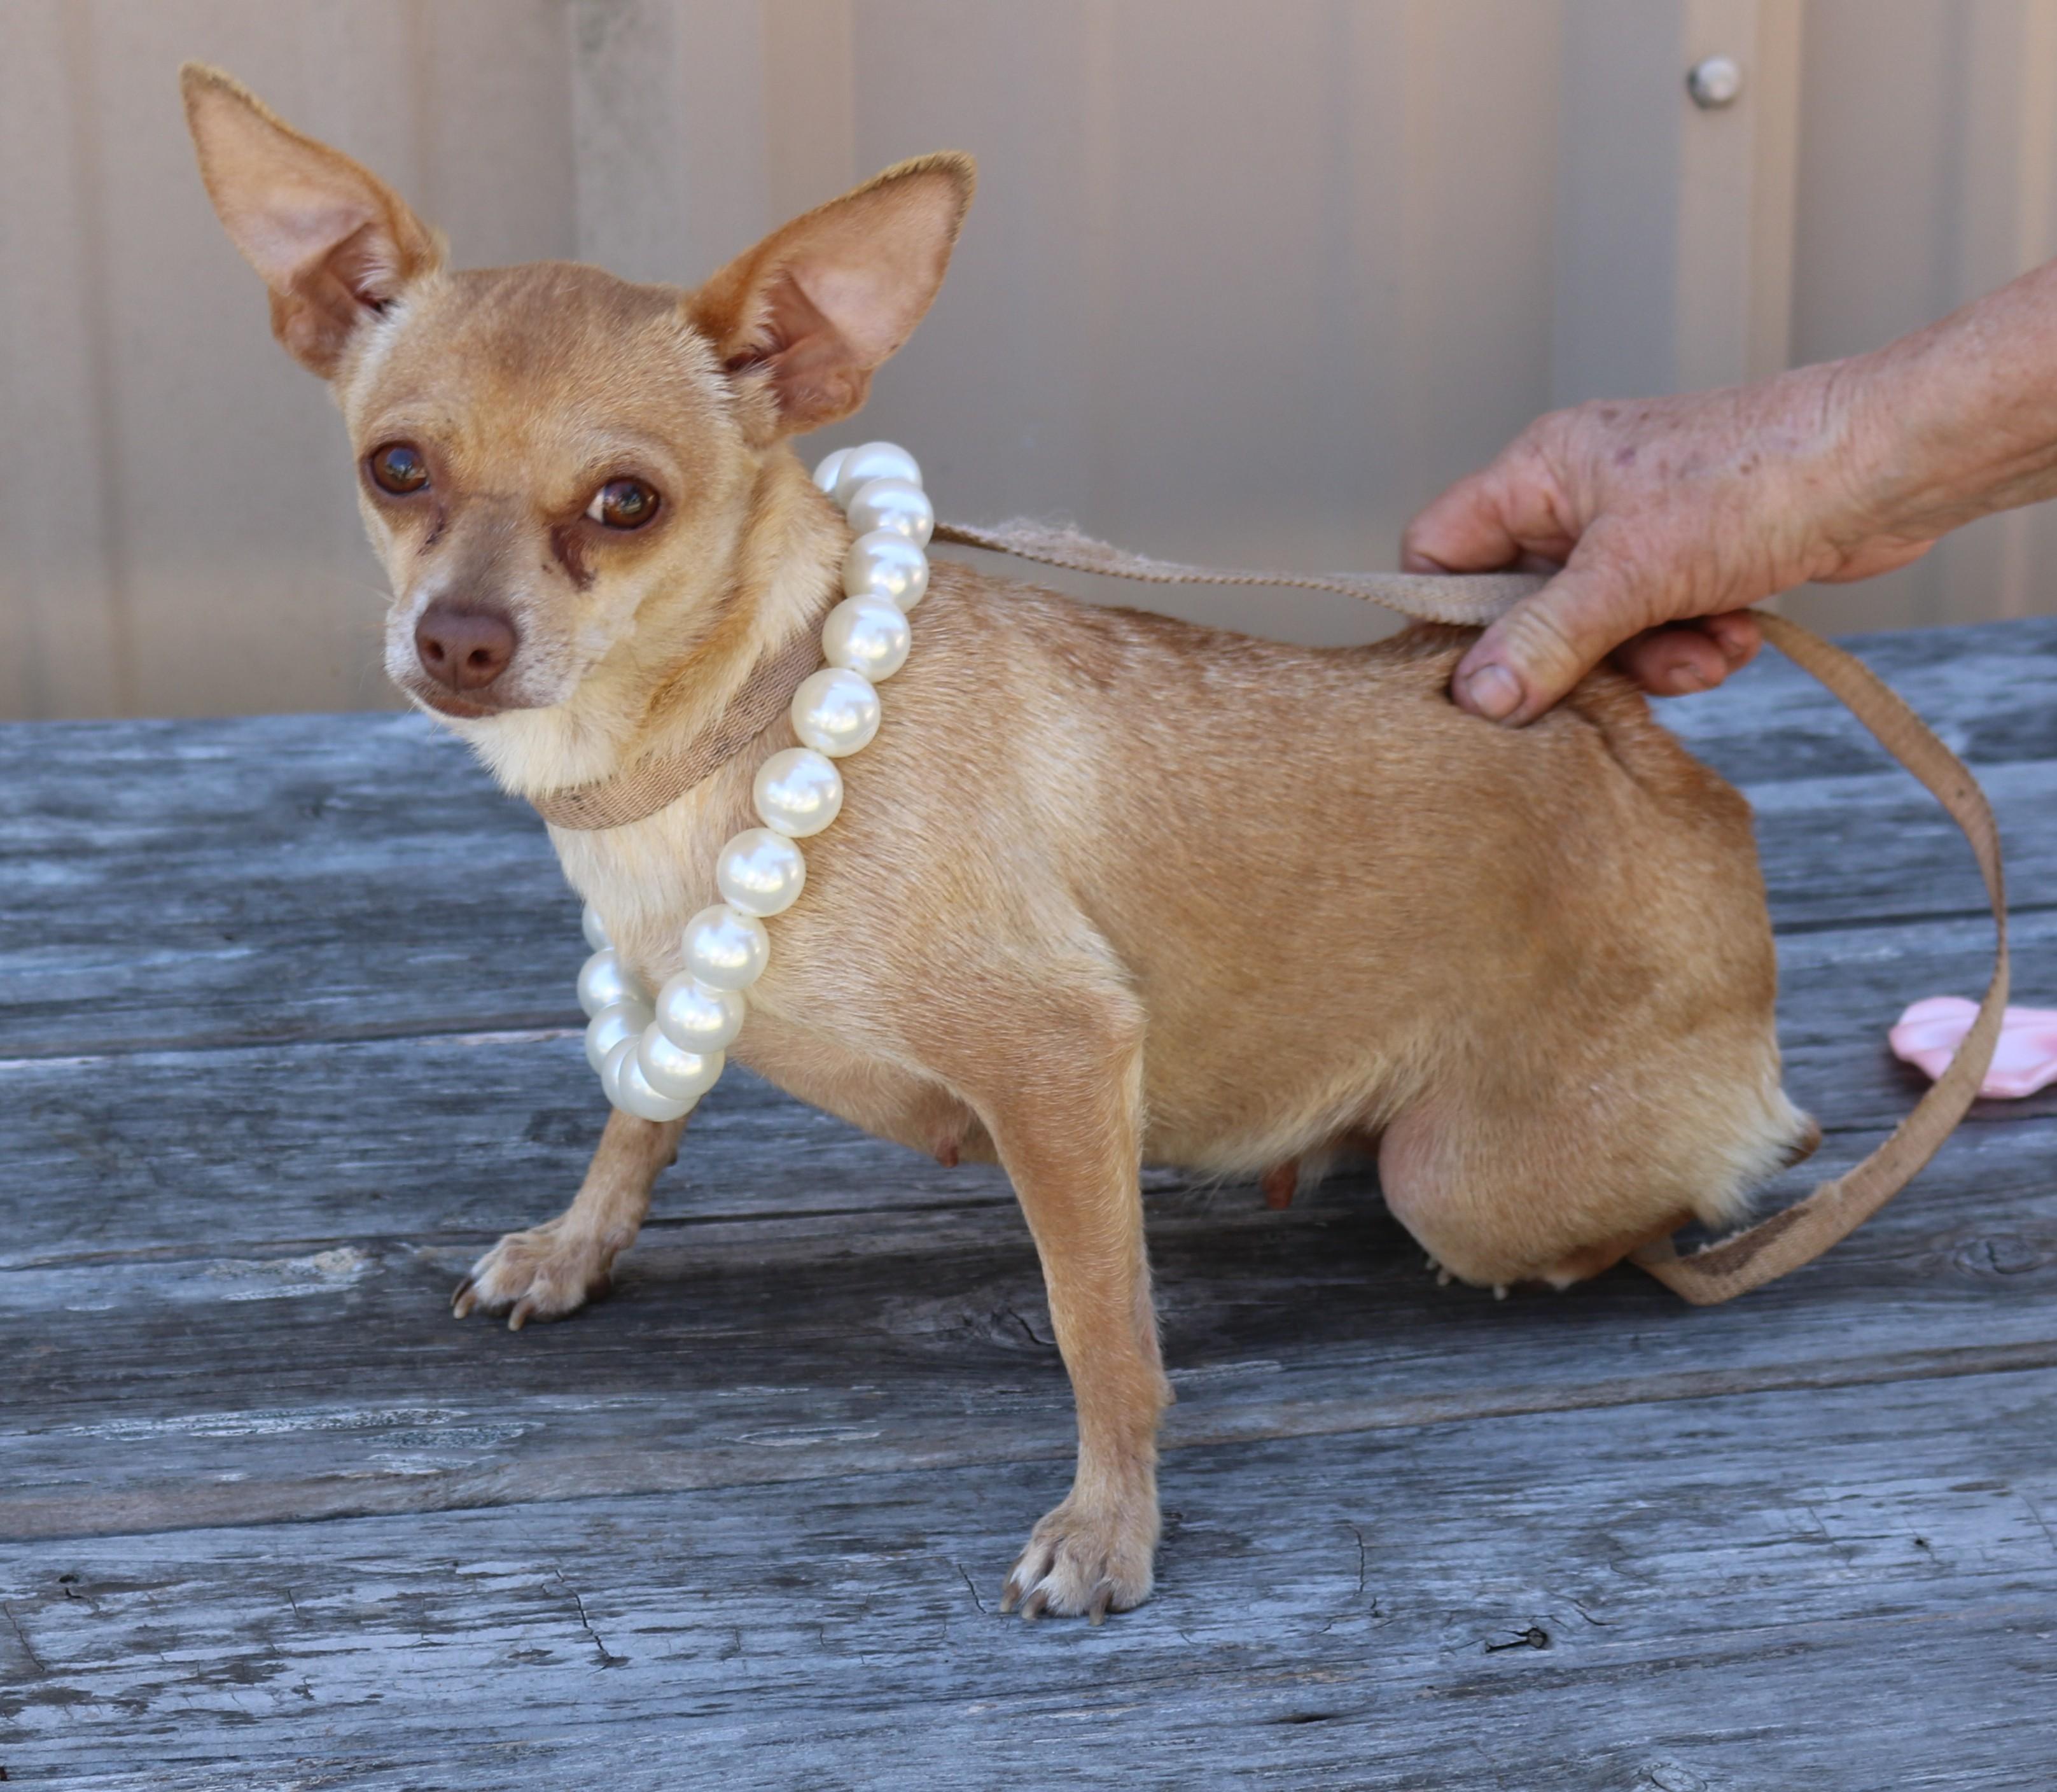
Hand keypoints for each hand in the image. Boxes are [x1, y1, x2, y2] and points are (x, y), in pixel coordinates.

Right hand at [1403, 363, 1934, 723]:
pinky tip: (1736, 632)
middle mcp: (1576, 499)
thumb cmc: (1759, 480)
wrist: (1890, 466)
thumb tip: (1478, 698)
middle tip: (1620, 675)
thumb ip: (1547, 639)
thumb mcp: (1632, 573)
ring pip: (1594, 630)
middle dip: (1579, 654)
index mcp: (1539, 473)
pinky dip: (1692, 643)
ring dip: (1648, 659)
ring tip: (1704, 650)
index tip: (1483, 676)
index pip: (1438, 550)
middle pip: (1523, 608)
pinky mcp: (1688, 560)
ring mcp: (1634, 531)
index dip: (1447, 618)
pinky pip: (1654, 628)